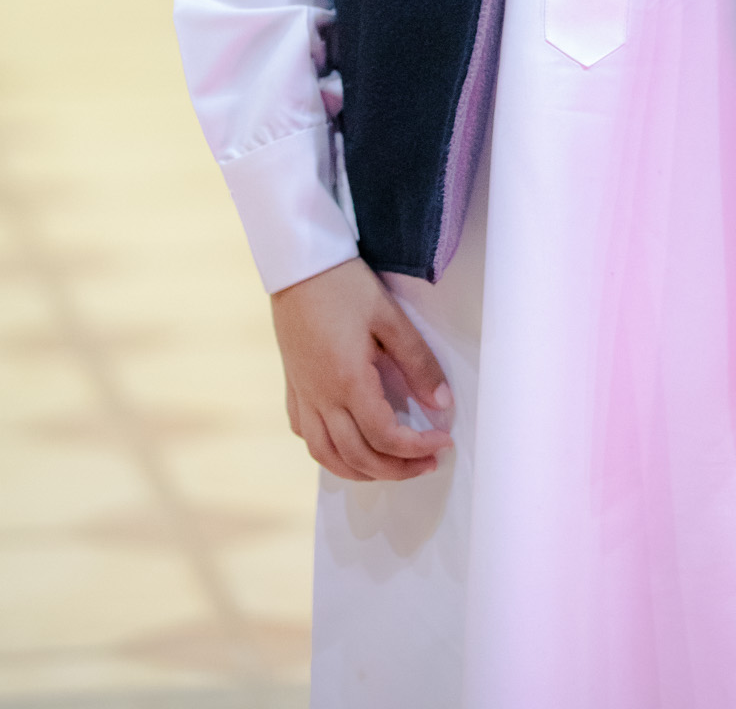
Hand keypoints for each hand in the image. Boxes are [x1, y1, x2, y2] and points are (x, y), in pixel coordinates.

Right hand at [271, 258, 453, 481]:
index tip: (442, 443)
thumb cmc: (344, 284)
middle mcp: (321, 397)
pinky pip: (306, 435)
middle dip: (396, 469)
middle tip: (427, 463)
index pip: (385, 437)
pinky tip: (347, 443)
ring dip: (361, 471)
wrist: (297, 264)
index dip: (417, 449)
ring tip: (391, 467)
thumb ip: (418, 362)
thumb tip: (441, 403)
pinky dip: (329, 452)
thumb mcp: (390, 317)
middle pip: (358, 457)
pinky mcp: (293, 386)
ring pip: (326, 456)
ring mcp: (303, 395)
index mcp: (348, 381)